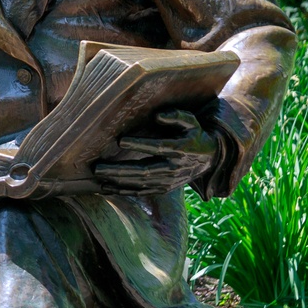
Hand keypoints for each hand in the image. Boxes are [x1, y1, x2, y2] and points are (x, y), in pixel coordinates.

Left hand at [91, 109, 220, 195]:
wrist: (209, 160)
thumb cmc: (194, 136)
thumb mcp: (191, 123)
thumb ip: (176, 116)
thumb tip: (157, 116)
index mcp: (180, 150)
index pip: (158, 148)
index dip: (140, 145)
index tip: (120, 140)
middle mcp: (173, 168)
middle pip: (144, 171)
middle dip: (120, 170)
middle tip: (98, 167)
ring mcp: (168, 182)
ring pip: (140, 184)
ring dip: (118, 181)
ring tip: (98, 176)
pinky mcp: (163, 189)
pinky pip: (141, 192)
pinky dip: (123, 191)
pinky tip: (106, 188)